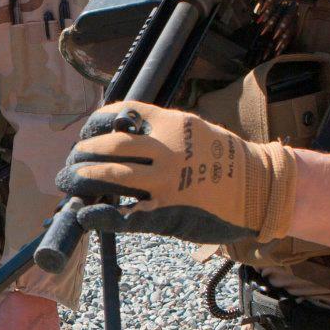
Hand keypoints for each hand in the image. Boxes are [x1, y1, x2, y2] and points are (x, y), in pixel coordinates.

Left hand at [54, 100, 298, 243]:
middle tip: (71, 161)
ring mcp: (164, 182)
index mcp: (171, 124)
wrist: (260, 188)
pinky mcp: (166, 212)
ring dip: (82, 178)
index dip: (96, 123)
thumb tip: (123, 128)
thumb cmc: (226, 158)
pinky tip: (85, 214)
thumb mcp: (194, 129)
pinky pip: (124, 214)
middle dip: (82, 153)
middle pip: (108, 146)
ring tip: (69, 181)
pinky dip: (100, 214)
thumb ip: (161, 129)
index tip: (86, 133)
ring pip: (110, 177)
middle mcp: (165, 149)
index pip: (120, 114)